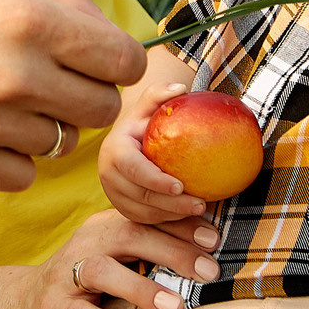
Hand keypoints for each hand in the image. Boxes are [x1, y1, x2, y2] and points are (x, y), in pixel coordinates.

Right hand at [0, 0, 143, 192]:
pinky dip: (12, 157)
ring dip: (43, 124)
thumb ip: (70, 8)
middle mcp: (17, 74)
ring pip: (62, 144)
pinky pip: (23, 175)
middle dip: (85, 94)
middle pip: (102, 109)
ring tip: (4, 98)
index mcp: (34, 20)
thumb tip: (119, 45)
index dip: (115, 61)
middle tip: (50, 81)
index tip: (94, 61)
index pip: (126, 62)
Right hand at [8, 209, 218, 308]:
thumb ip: (151, 251)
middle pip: (128, 235)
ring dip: (141, 288)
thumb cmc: (87, 283)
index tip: (215, 238)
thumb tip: (212, 251)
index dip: (181, 225)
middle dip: (172, 251)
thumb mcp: (115, 257)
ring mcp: (66, 276)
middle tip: (209, 273)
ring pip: (102, 271)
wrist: (21, 304)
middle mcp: (85, 245)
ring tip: (175, 308)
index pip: (145, 218)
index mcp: (103, 227)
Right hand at [99, 77, 209, 225]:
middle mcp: (108, 175)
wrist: (128, 142)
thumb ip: (160, 94)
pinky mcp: (122, 207)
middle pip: (140, 195)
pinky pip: (145, 219)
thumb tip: (180, 88)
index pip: (134, 169)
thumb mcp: (148, 106)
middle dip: (171, 204)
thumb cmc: (144, 122)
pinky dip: (166, 220)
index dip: (155, 180)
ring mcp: (113, 194)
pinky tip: (188, 215)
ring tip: (199, 209)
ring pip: (144, 212)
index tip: (180, 185)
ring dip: (172, 215)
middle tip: (200, 203)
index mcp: (114, 151)